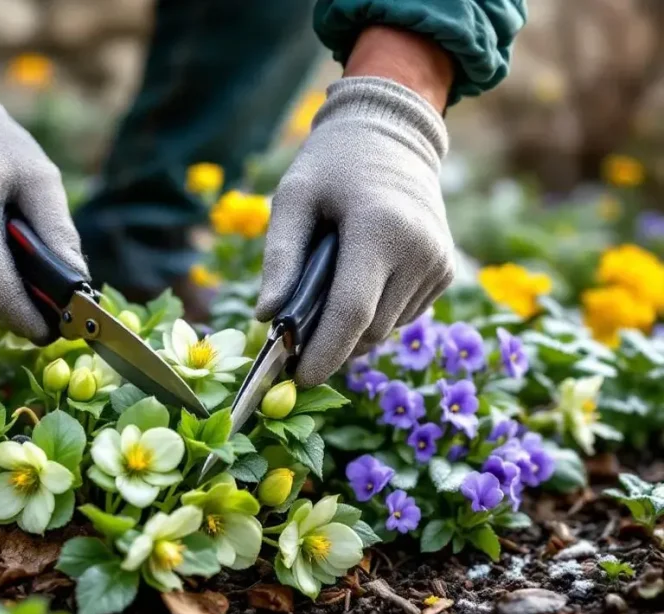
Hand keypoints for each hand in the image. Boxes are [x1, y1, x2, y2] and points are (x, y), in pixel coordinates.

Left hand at [256, 31, 454, 385]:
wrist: (393, 135)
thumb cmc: (332, 165)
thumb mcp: (293, 198)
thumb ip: (279, 258)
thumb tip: (267, 318)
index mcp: (381, 229)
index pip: (351, 313)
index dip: (323, 353)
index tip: (296, 378)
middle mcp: (420, 251)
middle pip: (369, 330)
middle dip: (330, 347)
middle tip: (292, 346)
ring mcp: (439, 264)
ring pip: (386, 330)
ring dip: (351, 333)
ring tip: (320, 305)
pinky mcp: (445, 271)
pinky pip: (402, 315)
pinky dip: (374, 316)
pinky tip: (356, 286)